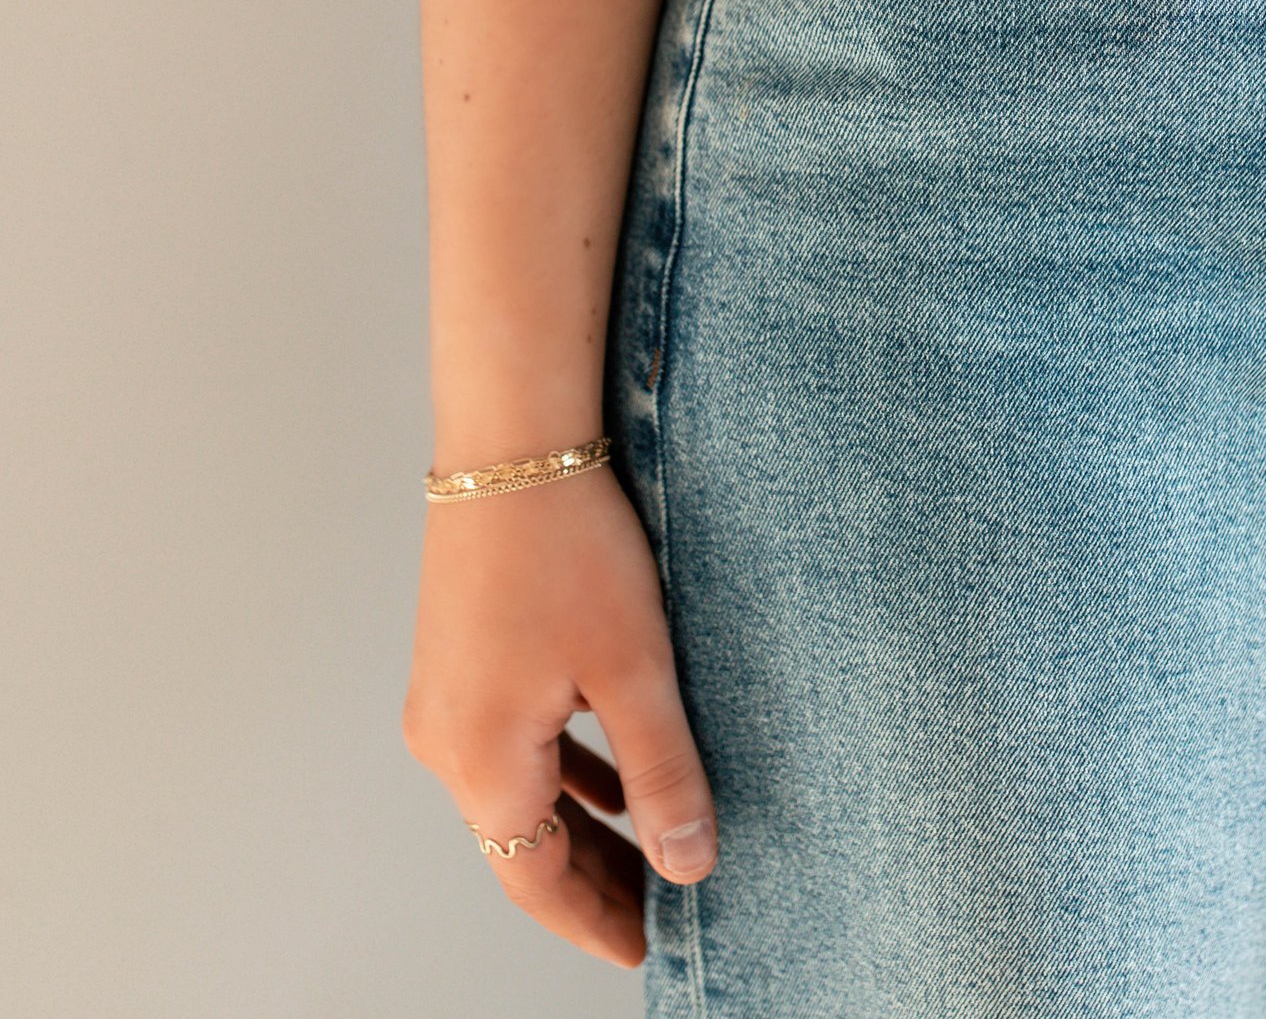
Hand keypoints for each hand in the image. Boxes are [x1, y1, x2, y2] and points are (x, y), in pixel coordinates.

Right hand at [404, 466, 715, 966]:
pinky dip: (564, 775)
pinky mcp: (461, 662)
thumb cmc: (570, 549)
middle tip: (662, 912)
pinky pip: (513, 747)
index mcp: (482, 762)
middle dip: (593, 885)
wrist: (514, 447)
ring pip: (519, 797)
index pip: (538, 883)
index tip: (649, 949)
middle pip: (522, 848)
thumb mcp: (636, 671)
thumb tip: (689, 865)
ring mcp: (446, 701)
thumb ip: (664, 774)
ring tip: (650, 854)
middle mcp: (445, 744)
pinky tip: (611, 776)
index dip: (598, 921)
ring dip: (581, 831)